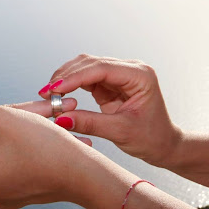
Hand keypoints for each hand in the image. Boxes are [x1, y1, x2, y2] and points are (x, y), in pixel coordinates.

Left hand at [0, 99, 105, 208]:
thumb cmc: (41, 145)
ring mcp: (0, 199)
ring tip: (25, 125)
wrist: (83, 176)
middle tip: (4, 119)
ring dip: (3, 143)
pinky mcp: (18, 198)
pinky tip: (35, 141)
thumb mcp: (3, 118)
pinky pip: (8, 171)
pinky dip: (16, 155)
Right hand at [38, 54, 181, 167]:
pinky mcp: (109, 83)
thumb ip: (91, 123)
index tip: (54, 89)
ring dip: (66, 79)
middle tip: (45, 94)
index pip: (101, 68)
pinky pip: (85, 78)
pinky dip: (70, 85)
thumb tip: (60, 118)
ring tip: (49, 95)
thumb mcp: (121, 132)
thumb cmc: (151, 138)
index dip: (75, 77)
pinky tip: (58, 95)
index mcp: (139, 75)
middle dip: (66, 76)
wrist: (163, 145)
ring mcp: (119, 75)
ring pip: (85, 67)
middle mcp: (129, 69)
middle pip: (90, 63)